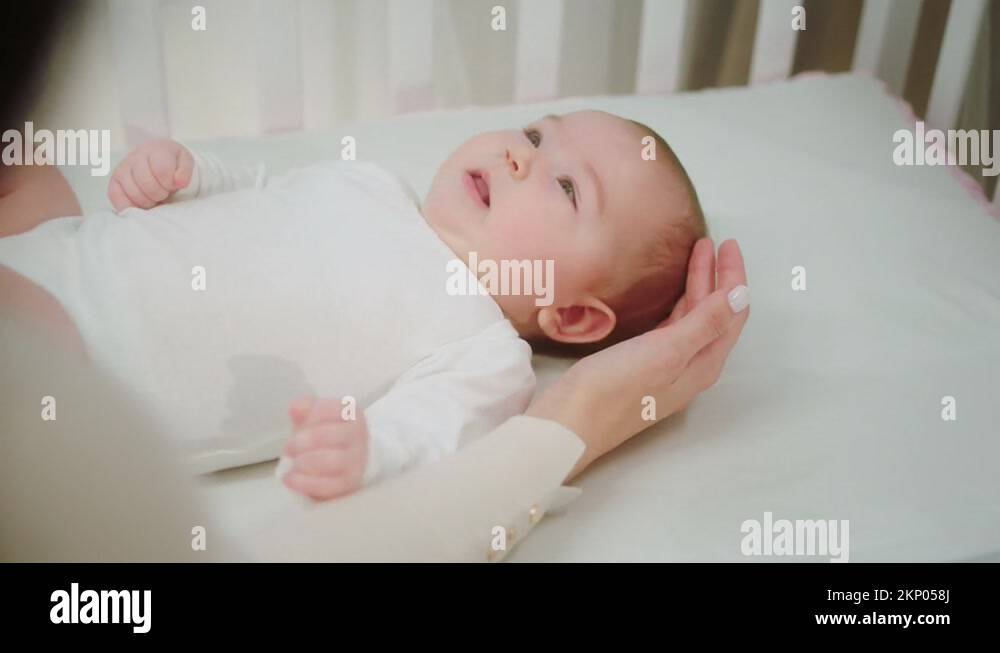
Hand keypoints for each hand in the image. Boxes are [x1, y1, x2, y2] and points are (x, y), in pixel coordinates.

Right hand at [108, 139, 193, 211]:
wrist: (155, 159)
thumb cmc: (172, 164)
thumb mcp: (185, 163)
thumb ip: (185, 172)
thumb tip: (178, 182)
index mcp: (156, 150)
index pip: (161, 170)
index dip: (169, 183)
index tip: (172, 184)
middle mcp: (136, 157)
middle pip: (147, 184)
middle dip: (160, 193)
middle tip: (163, 192)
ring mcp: (122, 169)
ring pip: (134, 193)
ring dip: (148, 201)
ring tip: (153, 196)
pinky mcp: (114, 182)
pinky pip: (117, 198)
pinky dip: (130, 206)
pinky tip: (140, 203)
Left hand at [279, 396, 368, 500]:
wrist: (342, 467)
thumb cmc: (325, 439)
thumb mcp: (313, 420)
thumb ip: (304, 409)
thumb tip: (295, 408)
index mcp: (352, 415)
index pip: (329, 409)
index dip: (310, 418)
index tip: (298, 426)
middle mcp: (360, 436)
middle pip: (329, 435)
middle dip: (302, 442)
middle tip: (288, 448)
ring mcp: (358, 462)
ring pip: (331, 461)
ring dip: (304, 462)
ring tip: (292, 465)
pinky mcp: (350, 484)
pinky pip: (328, 485)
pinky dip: (304, 482)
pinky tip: (290, 479)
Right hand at [527, 238, 749, 477]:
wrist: (569, 423)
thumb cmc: (616, 389)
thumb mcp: (666, 351)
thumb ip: (705, 323)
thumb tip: (742, 295)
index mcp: (703, 363)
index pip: (731, 313)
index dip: (733, 277)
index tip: (728, 243)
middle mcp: (690, 367)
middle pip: (713, 314)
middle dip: (715, 277)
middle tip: (709, 242)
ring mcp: (665, 368)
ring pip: (692, 320)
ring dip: (696, 288)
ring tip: (694, 256)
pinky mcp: (641, 367)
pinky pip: (670, 328)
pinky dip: (676, 304)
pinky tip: (667, 294)